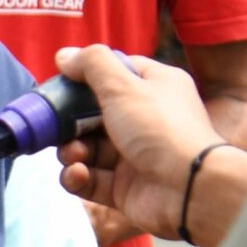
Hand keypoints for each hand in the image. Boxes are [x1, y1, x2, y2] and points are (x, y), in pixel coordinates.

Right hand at [52, 45, 220, 239]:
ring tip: (73, 154)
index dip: (86, 78)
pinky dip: (78, 177)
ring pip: (89, 149)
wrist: (190, 190)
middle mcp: (146, 119)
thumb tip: (65, 56)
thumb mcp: (123, 85)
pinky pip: (91, 180)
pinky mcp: (126, 188)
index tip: (61, 85)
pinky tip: (77, 174)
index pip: (115, 73)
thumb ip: (92, 64)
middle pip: (94, 115)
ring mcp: (135, 156)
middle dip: (70, 122)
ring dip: (72, 151)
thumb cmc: (161, 129)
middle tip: (57, 127)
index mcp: (155, 87)